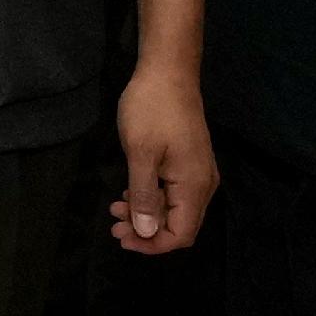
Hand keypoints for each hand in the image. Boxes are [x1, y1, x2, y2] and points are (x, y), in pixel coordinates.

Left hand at [109, 58, 215, 252]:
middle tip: (113, 225)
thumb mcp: (140, 153)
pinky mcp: (187, 162)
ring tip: (114, 209)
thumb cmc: (151, 109)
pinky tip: (128, 193)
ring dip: (146, 214)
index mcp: (194, 186)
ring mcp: (197, 172)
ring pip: (174, 209)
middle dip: (147, 231)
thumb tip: (147, 233)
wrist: (167, 71)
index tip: (123, 238)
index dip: (153, 244)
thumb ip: (144, 195)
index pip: (181, 234)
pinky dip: (150, 198)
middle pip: (179, 225)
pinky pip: (172, 192)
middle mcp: (202, 184)